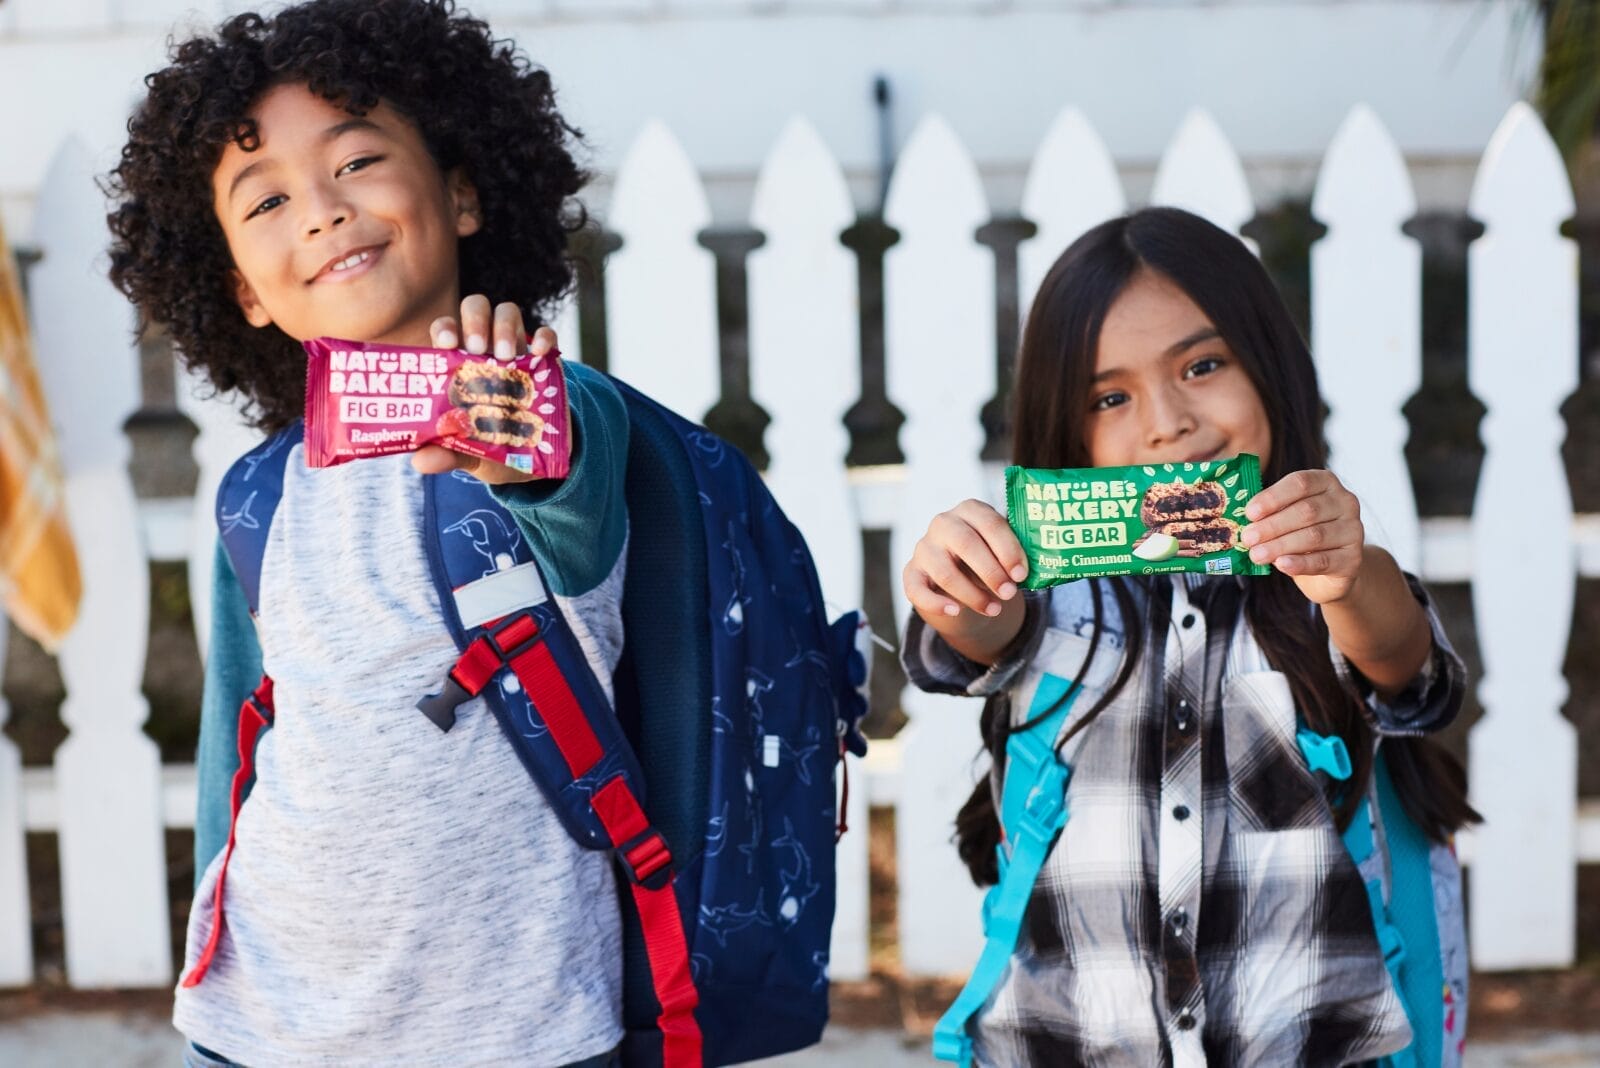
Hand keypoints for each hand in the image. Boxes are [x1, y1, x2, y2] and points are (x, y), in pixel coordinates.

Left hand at [410, 295, 556, 484]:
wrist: (537, 461)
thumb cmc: (494, 449)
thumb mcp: (472, 455)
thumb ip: (448, 454)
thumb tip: (420, 461)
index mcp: (458, 365)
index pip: (445, 330)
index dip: (445, 328)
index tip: (448, 343)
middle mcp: (485, 349)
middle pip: (475, 309)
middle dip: (476, 321)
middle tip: (479, 349)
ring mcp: (516, 350)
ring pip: (508, 312)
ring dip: (506, 327)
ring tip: (508, 356)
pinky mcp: (545, 360)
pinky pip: (546, 335)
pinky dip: (545, 338)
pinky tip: (541, 354)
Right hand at [902, 500, 1029, 662]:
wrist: (959, 576)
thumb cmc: (988, 557)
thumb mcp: (1001, 549)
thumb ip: (1015, 553)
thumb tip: (1044, 567)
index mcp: (970, 510)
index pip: (990, 523)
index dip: (1008, 549)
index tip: (1022, 574)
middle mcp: (943, 523)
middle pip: (966, 544)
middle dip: (991, 572)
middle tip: (1010, 593)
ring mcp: (924, 547)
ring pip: (945, 571)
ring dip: (972, 594)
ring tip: (994, 609)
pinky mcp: (912, 572)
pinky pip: (917, 590)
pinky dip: (936, 602)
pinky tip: (955, 612)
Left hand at [1240, 469, 1364, 603]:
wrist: (1330, 569)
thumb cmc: (1301, 535)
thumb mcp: (1286, 517)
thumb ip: (1269, 513)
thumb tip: (1239, 519)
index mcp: (1326, 483)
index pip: (1300, 483)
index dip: (1273, 497)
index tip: (1249, 512)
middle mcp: (1346, 502)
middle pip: (1306, 511)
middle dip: (1272, 525)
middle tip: (1247, 538)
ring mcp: (1353, 530)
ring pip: (1314, 536)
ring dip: (1280, 545)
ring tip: (1256, 555)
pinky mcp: (1353, 559)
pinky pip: (1324, 560)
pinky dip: (1300, 563)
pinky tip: (1281, 565)